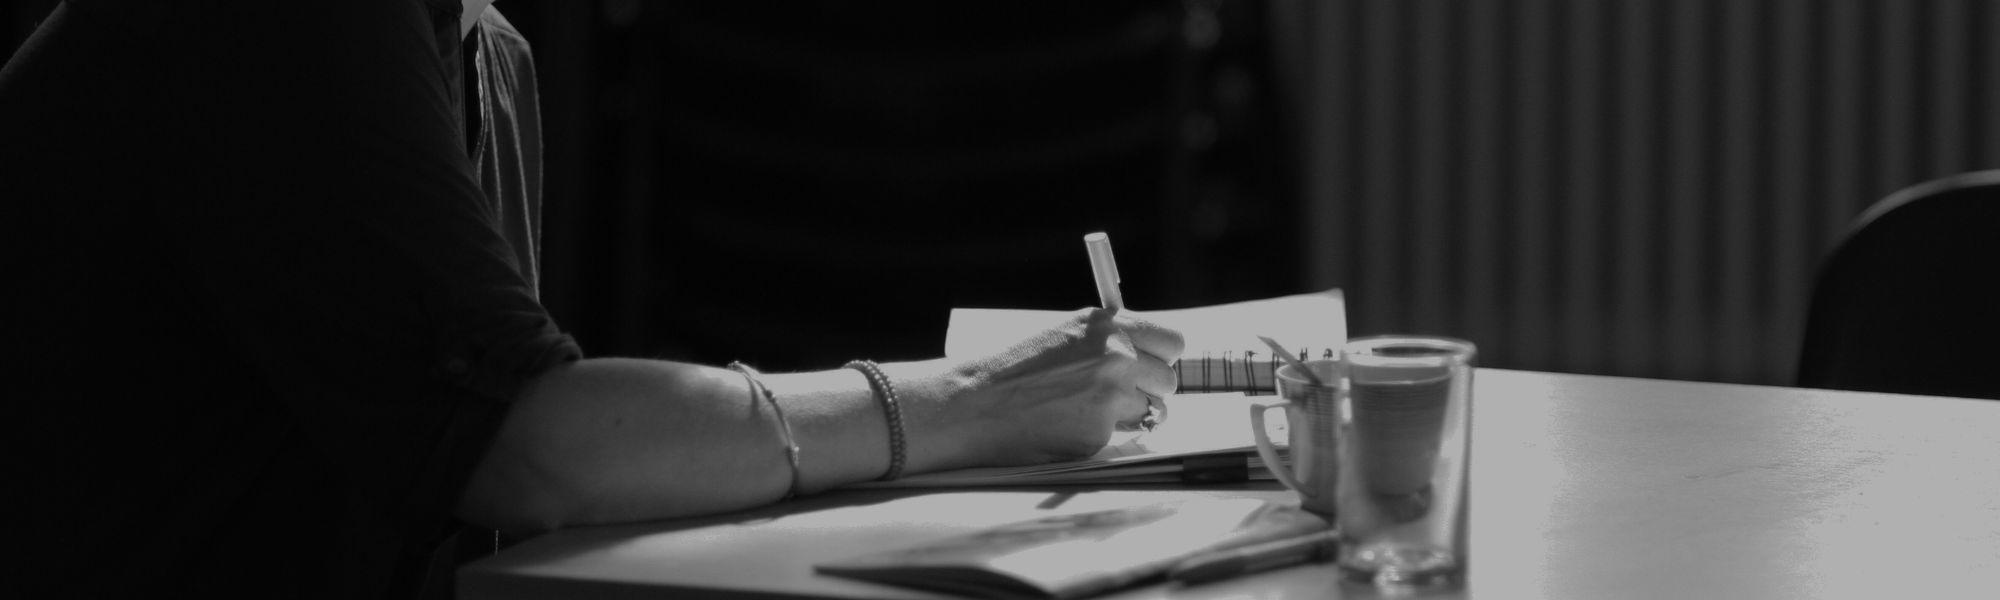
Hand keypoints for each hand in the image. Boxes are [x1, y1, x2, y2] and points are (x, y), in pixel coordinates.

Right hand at [911, 308, 1184, 468]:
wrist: (973, 402)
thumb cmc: (1012, 368)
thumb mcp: (1064, 335)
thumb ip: (1109, 342)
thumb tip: (1150, 360)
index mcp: (1107, 325)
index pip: (1173, 341)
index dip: (1164, 357)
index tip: (1153, 366)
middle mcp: (1116, 356)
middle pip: (1169, 379)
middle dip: (1151, 390)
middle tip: (1122, 394)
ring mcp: (1110, 396)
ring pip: (1152, 411)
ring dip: (1130, 415)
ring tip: (1085, 409)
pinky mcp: (1099, 432)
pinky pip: (1119, 436)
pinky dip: (1099, 434)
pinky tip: (1064, 426)